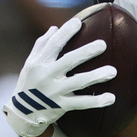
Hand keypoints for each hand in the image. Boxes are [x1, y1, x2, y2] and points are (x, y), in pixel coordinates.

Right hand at [3, 18, 116, 136]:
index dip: (65, 33)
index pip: (53, 45)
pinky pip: (81, 103)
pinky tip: (111, 98)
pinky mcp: (61, 106)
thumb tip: (55, 28)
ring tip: (113, 71)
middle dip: (86, 52)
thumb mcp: (30, 63)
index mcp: (39, 63)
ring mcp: (54, 92)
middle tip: (103, 44)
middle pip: (68, 61)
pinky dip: (96, 101)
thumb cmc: (29, 83)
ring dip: (96, 76)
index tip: (78, 22)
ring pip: (78, 82)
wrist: (23, 114)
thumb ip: (42, 45)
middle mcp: (46, 76)